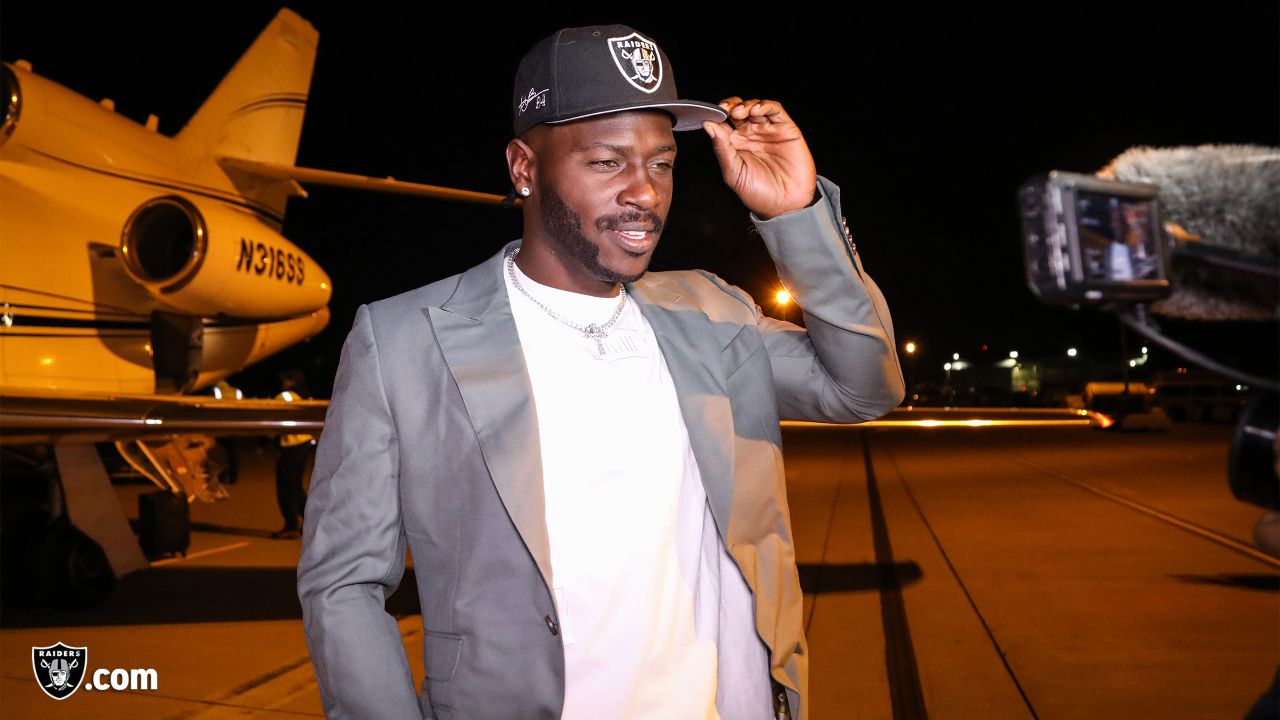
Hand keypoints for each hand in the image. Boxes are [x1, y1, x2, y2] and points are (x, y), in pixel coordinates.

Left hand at [703, 98, 816, 219]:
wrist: (786, 206)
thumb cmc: (758, 193)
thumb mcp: (734, 173)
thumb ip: (722, 148)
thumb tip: (708, 126)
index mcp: (735, 145)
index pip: (722, 123)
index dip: (715, 115)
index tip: (710, 114)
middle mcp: (750, 135)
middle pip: (738, 110)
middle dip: (730, 106)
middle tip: (725, 110)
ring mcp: (768, 131)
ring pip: (755, 107)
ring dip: (746, 104)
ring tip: (740, 112)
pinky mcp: (786, 129)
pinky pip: (775, 110)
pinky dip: (765, 105)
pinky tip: (757, 110)